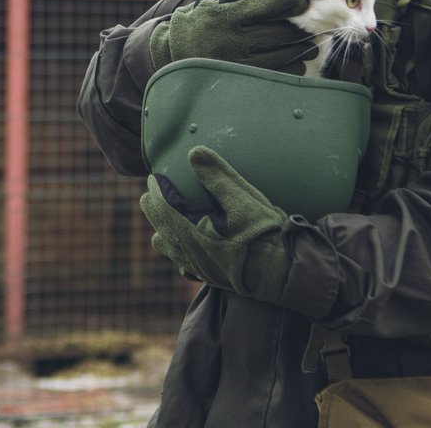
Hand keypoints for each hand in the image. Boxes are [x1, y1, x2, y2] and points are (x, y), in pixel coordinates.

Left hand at [140, 146, 292, 302]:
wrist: (279, 273)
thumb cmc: (263, 235)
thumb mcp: (244, 200)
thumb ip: (219, 177)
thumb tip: (195, 153)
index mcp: (193, 233)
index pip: (163, 208)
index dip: (156, 190)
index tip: (154, 177)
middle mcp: (190, 253)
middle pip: (160, 228)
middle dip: (153, 209)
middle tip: (151, 194)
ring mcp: (198, 267)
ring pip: (169, 248)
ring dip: (162, 230)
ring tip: (165, 218)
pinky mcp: (209, 277)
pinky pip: (182, 264)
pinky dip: (177, 250)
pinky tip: (185, 245)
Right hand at [149, 0, 315, 73]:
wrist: (172, 52)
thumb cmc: (199, 21)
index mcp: (229, 15)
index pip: (270, 6)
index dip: (292, 1)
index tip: (302, 0)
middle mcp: (234, 39)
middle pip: (281, 32)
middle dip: (300, 27)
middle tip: (312, 23)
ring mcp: (239, 62)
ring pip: (282, 54)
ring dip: (300, 48)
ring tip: (310, 44)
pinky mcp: (242, 79)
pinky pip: (276, 74)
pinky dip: (292, 67)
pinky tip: (298, 60)